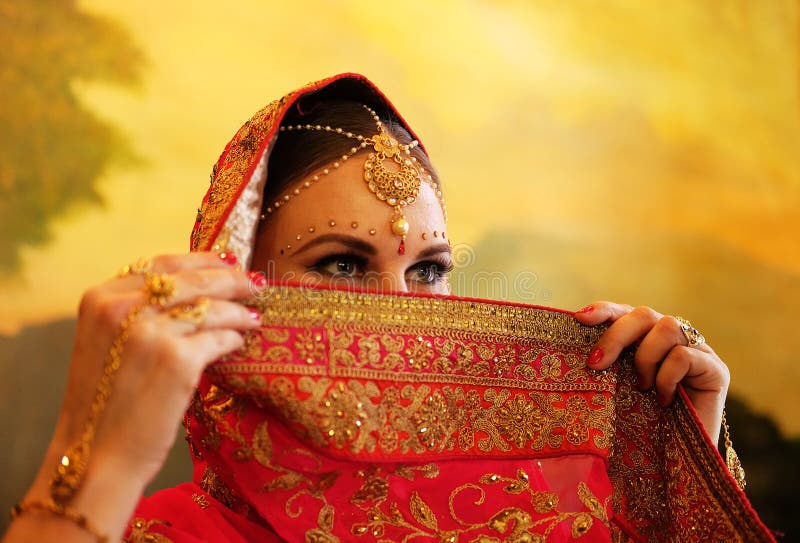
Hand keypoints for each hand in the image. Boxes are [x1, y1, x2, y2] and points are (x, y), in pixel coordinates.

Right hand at [10, 251, 260, 541]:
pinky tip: (239, 343)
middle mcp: (123, 308)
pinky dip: (233, 340)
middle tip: (256, 283)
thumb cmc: (105, 402)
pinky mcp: (178, 361)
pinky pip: (219, 339)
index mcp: (101, 298)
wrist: (95, 457)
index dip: (200, 260)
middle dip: (231, 280)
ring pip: (212, 308)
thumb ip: (137, 312)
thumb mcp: (106, 342)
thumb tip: (195, 287)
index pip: (162, 264)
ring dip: (239, 312)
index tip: (227, 261)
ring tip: (253, 317)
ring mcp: (151, 333)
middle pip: (193, 280)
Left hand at [573, 302, 729, 444]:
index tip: (580, 318)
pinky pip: (684, 356)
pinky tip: (664, 400)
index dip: (605, 310)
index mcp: (649, 339)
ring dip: (646, 358)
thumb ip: (607, 364)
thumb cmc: (642, 426)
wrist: (677, 464)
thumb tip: (578, 345)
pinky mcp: (716, 369)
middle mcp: (675, 339)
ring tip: (642, 387)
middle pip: (645, 314)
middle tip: (596, 364)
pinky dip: (666, 377)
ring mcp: (699, 351)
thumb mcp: (617, 389)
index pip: (627, 312)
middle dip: (616, 335)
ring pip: (668, 326)